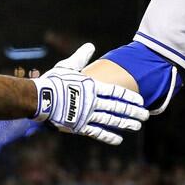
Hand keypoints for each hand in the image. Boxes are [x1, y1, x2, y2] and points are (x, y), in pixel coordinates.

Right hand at [30, 43, 147, 144]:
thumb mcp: (68, 66)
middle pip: (118, 107)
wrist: (39, 98)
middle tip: (145, 115)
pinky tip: (118, 139)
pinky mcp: (79, 126)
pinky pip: (96, 132)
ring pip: (111, 120)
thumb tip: (91, 46)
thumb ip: (81, 58)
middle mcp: (93, 101)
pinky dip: (108, 136)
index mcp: (92, 86)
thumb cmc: (52, 81)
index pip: (116, 92)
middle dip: (133, 111)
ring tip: (137, 126)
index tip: (141, 101)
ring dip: (125, 123)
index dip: (130, 97)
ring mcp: (87, 114)